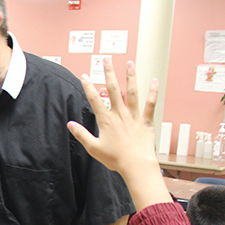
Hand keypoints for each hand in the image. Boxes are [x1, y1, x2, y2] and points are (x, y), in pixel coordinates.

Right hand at [67, 59, 168, 211]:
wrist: (136, 165)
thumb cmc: (115, 159)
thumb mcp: (93, 148)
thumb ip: (81, 134)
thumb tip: (70, 124)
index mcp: (106, 120)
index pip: (95, 99)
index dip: (88, 86)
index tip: (84, 75)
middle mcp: (120, 114)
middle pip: (113, 89)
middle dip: (109, 73)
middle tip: (106, 60)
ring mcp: (134, 116)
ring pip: (132, 92)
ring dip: (130, 76)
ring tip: (129, 63)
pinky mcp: (146, 121)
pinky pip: (151, 104)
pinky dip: (153, 92)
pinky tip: (155, 81)